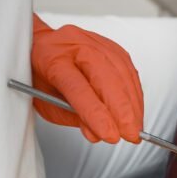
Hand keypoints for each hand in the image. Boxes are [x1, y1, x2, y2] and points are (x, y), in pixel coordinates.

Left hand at [31, 13, 143, 142]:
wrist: (40, 48)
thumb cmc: (40, 75)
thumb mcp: (47, 103)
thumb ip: (73, 117)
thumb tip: (98, 132)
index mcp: (52, 59)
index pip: (78, 89)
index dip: (98, 114)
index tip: (110, 135)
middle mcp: (75, 46)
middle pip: (107, 78)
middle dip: (123, 111)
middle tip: (130, 134)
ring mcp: (95, 43)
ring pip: (122, 73)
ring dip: (133, 104)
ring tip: (135, 126)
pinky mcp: (111, 47)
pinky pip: (129, 70)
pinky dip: (135, 93)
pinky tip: (136, 108)